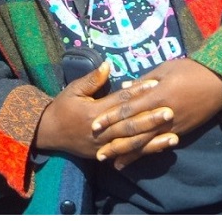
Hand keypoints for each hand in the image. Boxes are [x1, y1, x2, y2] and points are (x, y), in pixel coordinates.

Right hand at [34, 62, 176, 159]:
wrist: (48, 133)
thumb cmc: (62, 107)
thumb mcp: (73, 89)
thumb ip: (92, 79)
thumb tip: (108, 64)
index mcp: (93, 113)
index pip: (120, 102)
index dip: (137, 93)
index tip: (155, 85)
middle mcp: (100, 132)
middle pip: (129, 125)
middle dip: (151, 119)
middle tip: (171, 111)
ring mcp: (103, 147)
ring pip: (132, 144)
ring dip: (153, 140)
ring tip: (174, 135)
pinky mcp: (105, 156)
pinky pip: (128, 155)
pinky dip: (145, 152)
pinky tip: (161, 148)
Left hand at [92, 58, 221, 167]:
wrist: (219, 82)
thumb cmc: (191, 69)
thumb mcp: (166, 68)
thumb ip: (144, 80)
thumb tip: (124, 87)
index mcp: (158, 94)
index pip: (129, 108)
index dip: (111, 117)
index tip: (95, 124)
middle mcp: (163, 113)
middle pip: (135, 130)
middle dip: (115, 141)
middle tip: (97, 151)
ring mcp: (173, 125)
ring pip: (146, 142)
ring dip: (128, 153)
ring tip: (111, 161)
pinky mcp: (181, 131)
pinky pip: (160, 144)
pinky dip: (146, 153)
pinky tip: (136, 159)